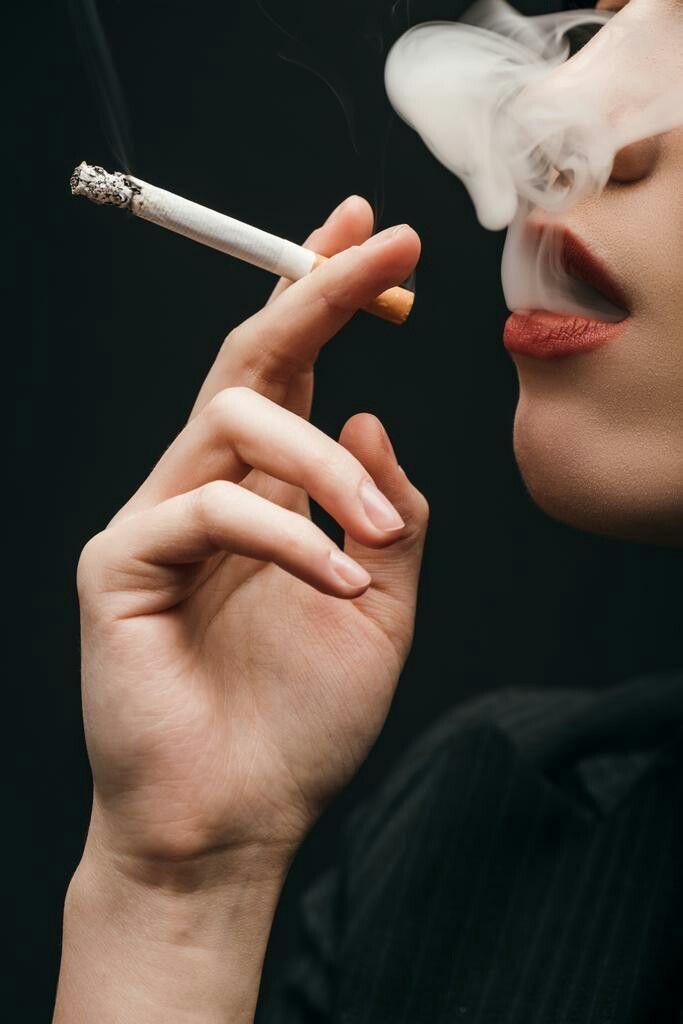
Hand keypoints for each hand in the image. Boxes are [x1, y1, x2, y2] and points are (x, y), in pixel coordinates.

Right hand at [76, 198, 426, 882]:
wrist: (234, 822)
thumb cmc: (301, 723)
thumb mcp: (381, 609)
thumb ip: (388, 515)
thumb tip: (373, 417)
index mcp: (267, 494)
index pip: (289, 371)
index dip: (324, 296)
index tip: (372, 236)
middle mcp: (208, 488)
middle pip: (250, 356)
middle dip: (316, 290)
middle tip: (383, 248)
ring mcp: (157, 519)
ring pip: (237, 420)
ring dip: (326, 464)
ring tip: (375, 536)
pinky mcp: (120, 563)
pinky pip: (210, 507)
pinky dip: (289, 539)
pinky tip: (336, 588)